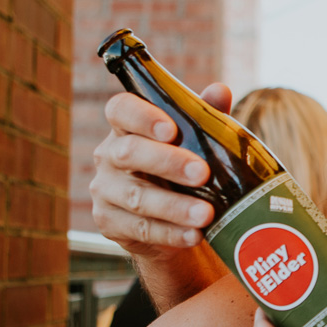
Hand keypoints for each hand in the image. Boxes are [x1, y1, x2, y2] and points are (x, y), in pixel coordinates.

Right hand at [89, 83, 232, 257]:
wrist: (173, 223)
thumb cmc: (184, 171)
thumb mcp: (197, 143)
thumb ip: (205, 116)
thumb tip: (220, 91)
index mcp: (126, 128)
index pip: (120, 110)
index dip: (142, 116)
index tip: (170, 129)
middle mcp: (109, 156)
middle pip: (129, 153)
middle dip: (168, 163)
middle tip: (202, 173)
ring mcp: (105, 191)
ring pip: (136, 197)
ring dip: (174, 206)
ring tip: (206, 214)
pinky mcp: (109, 224)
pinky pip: (140, 229)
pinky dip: (171, 233)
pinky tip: (194, 235)